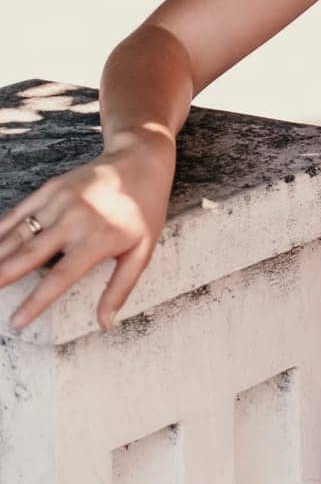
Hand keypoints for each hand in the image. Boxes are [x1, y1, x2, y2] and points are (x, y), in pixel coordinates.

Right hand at [0, 129, 176, 333]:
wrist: (140, 159)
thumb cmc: (144, 209)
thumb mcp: (143, 249)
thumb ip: (121, 288)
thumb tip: (105, 324)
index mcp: (97, 238)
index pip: (60, 276)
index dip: (36, 301)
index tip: (16, 322)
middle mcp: (74, 220)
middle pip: (30, 254)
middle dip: (3, 276)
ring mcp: (60, 201)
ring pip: (20, 234)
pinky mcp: (51, 188)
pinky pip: (20, 212)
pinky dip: (1, 229)